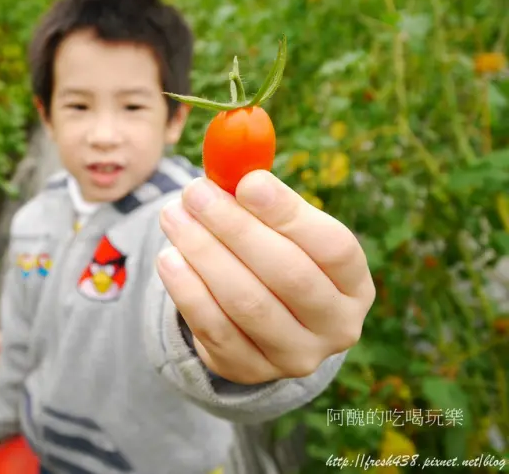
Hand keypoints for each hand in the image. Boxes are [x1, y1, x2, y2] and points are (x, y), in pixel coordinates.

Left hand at [156, 170, 374, 384]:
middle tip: (194, 192)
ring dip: (203, 253)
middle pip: (287, 275)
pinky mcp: (250, 371)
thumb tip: (229, 153)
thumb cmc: (272, 256)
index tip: (247, 180)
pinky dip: (187, 290)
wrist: (260, 323)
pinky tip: (169, 258)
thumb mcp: (279, 229)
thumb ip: (259, 194)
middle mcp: (336, 325)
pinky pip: (214, 329)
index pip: (332, 247)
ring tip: (173, 216)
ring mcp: (295, 356)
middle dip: (234, 228)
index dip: (289, 212)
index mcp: (354, 283)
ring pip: (246, 303)